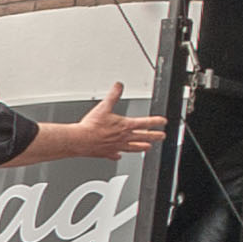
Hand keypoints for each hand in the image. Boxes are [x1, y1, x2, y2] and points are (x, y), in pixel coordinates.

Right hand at [29, 84, 166, 166]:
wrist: (79, 140)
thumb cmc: (91, 126)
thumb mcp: (104, 106)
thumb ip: (113, 95)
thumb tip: (119, 86)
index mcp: (125, 126)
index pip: (145, 123)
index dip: (156, 122)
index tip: (163, 122)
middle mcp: (123, 138)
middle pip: (144, 137)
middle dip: (155, 136)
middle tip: (162, 136)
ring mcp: (116, 147)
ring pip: (134, 148)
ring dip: (142, 147)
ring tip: (148, 147)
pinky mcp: (107, 153)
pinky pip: (115, 155)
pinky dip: (119, 155)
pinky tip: (119, 155)